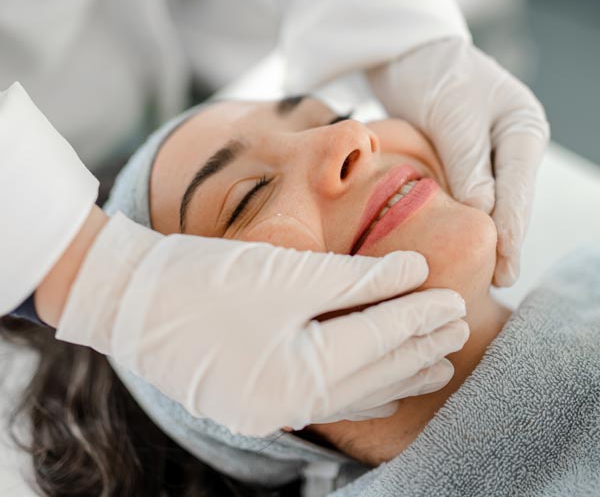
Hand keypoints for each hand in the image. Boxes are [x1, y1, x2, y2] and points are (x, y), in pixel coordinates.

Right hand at [57, 212, 467, 435]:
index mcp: (297, 374)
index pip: (378, 341)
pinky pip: (326, 396)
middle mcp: (288, 403)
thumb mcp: (286, 273)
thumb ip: (355, 278)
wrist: (128, 297)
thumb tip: (413, 271)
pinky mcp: (255, 397)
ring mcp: (269, 406)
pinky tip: (383, 388)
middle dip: (418, 347)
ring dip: (397, 372)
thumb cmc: (204, 278)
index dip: (419, 316)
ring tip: (438, 364)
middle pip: (373, 373)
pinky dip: (361, 386)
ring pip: (354, 391)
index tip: (455, 299)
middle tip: (460, 328)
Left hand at [368, 38, 549, 285]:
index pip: (520, 189)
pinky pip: (466, 194)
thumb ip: (468, 162)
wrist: (409, 55)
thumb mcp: (453, 114)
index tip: (505, 267)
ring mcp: (489, 153)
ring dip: (482, 233)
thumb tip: (483, 211)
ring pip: (489, 202)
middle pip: (510, 200)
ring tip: (479, 272)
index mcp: (522, 129)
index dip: (512, 230)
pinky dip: (461, 217)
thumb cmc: (434, 74)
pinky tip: (456, 240)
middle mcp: (511, 145)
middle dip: (502, 240)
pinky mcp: (463, 159)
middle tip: (496, 281)